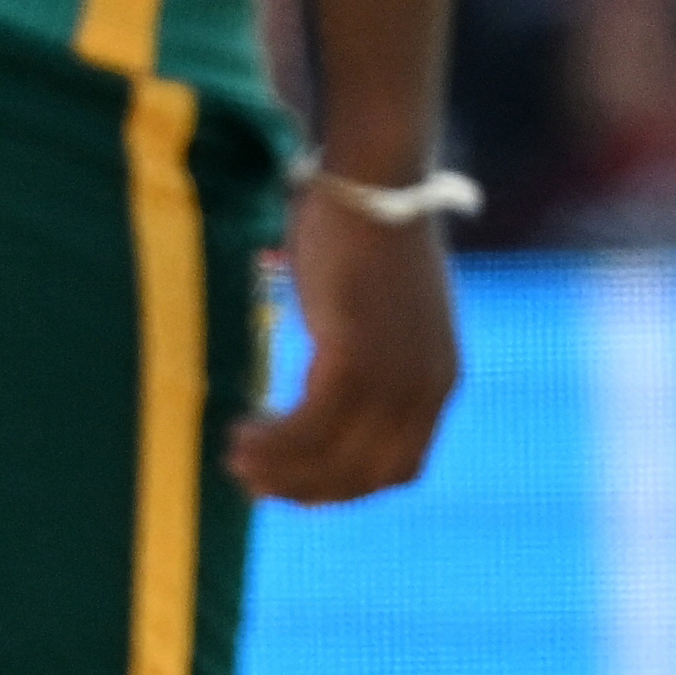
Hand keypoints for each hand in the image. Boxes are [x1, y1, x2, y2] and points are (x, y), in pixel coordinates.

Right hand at [228, 180, 459, 509]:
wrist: (375, 185)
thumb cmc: (369, 235)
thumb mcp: (384, 312)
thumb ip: (369, 356)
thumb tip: (325, 388)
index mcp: (439, 381)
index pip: (399, 470)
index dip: (345, 489)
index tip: (298, 485)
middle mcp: (424, 389)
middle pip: (362, 476)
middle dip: (304, 489)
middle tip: (252, 481)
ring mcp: (393, 377)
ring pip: (330, 458)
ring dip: (278, 469)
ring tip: (236, 456)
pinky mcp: (354, 357)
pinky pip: (308, 426)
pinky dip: (272, 441)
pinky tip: (241, 430)